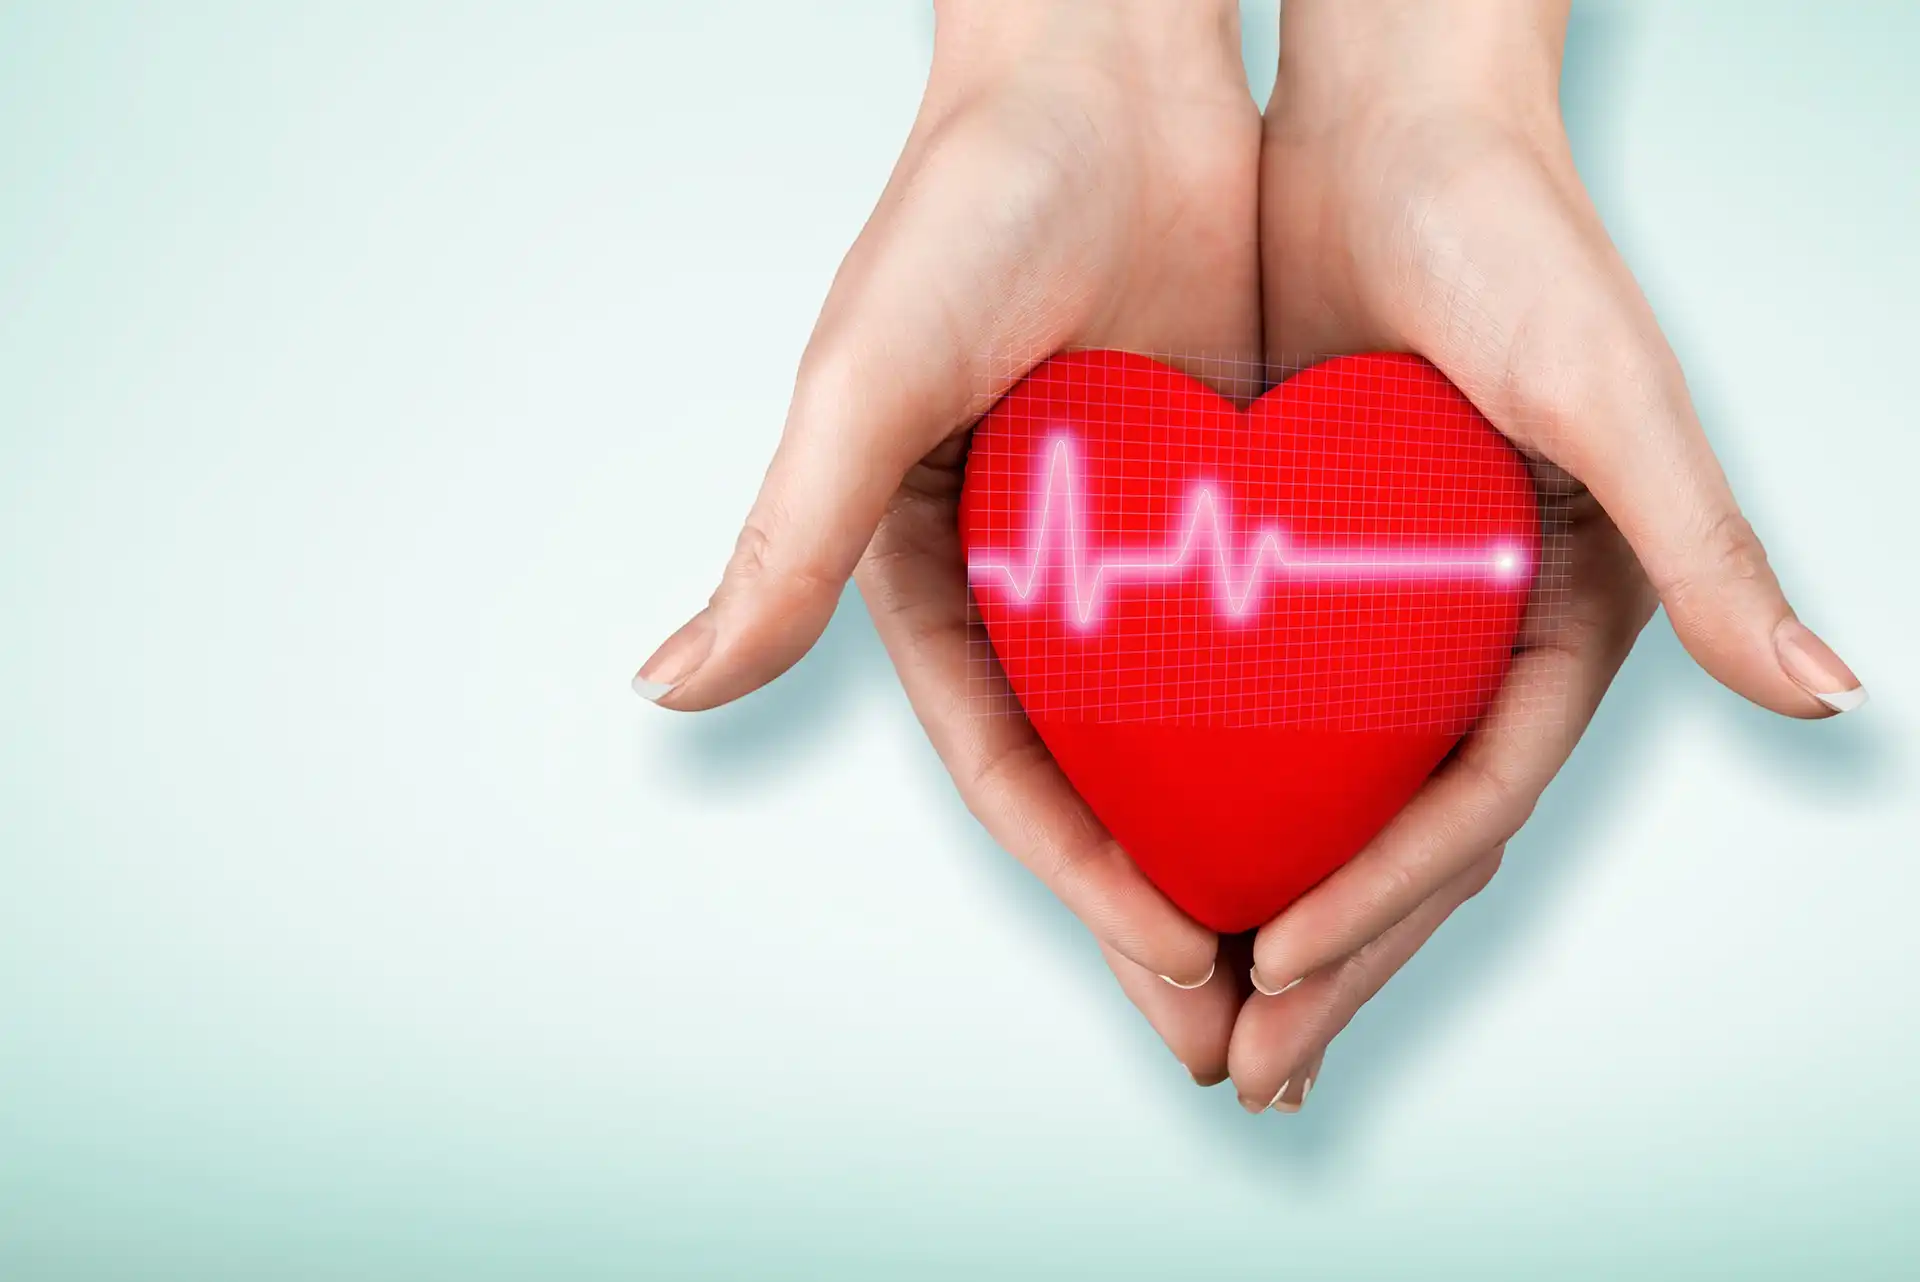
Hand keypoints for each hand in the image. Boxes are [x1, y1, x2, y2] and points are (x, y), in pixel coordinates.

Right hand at [635, 0, 1263, 1035]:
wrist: (1108, 68)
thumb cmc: (968, 202)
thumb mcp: (867, 380)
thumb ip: (787, 542)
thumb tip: (666, 688)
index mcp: (932, 580)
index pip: (1015, 770)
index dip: (1090, 884)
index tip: (1185, 967)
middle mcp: (1029, 583)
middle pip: (1107, 784)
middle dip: (1166, 915)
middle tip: (1247, 1041)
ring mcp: (1132, 548)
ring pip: (1199, 736)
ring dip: (1252, 849)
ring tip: (1323, 966)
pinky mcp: (1223, 499)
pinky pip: (1276, 641)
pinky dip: (1317, 729)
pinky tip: (1385, 801)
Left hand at [1183, 0, 1866, 1112]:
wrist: (1387, 121)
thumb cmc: (1516, 229)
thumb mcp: (1611, 389)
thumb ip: (1706, 546)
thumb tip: (1825, 698)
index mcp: (1562, 619)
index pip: (1467, 803)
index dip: (1378, 904)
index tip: (1268, 976)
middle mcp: (1476, 632)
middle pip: (1400, 831)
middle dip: (1329, 961)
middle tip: (1242, 1070)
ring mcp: (1386, 612)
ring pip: (1319, 794)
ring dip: (1262, 903)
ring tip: (1195, 1008)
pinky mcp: (1299, 569)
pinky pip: (1246, 706)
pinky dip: (1206, 787)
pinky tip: (1146, 849)